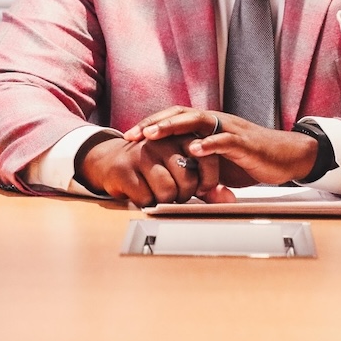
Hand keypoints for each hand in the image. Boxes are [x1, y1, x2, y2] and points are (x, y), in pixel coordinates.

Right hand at [74, 132, 218, 207]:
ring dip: (165, 201)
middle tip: (176, 193)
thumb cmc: (153, 166)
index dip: (208, 181)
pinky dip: (147, 203)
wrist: (111, 160)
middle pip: (187, 180)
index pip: (207, 160)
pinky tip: (142, 193)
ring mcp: (142, 154)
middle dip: (185, 194)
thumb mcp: (179, 169)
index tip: (201, 188)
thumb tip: (228, 199)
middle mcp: (162, 142)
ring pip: (167, 191)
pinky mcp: (124, 170)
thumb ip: (205, 183)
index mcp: (180, 137)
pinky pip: (146, 199)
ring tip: (159, 193)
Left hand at [124, 106, 317, 187]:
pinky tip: (193, 150)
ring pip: (198, 121)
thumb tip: (174, 179)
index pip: (175, 118)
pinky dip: (208, 144)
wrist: (286, 157)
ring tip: (152, 135)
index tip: (129, 136)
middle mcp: (216, 121)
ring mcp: (230, 129)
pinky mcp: (245, 142)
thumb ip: (198, 166)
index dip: (152, 124)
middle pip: (180, 114)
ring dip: (173, 127)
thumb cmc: (252, 159)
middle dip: (154, 123)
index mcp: (208, 125)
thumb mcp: (218, 163)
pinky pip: (224, 140)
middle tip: (132, 135)